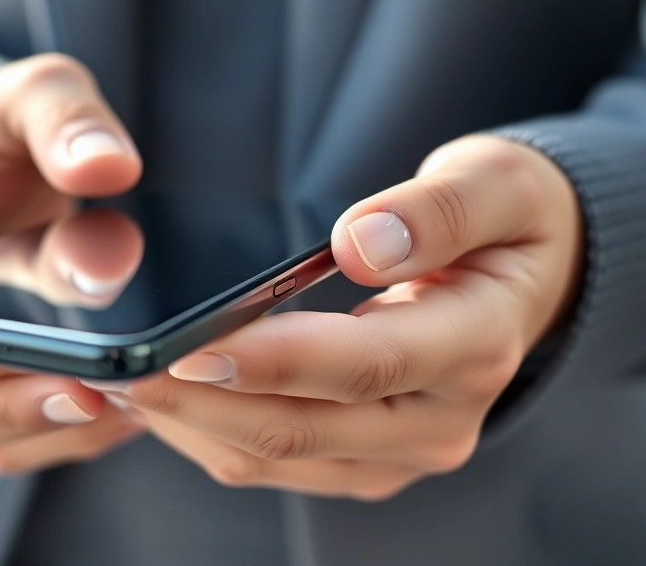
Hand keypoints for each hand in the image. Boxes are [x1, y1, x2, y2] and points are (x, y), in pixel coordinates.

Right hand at [0, 54, 145, 472]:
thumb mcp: (31, 95)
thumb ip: (65, 121)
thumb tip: (111, 168)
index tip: (28, 327)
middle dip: (3, 389)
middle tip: (91, 384)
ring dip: (33, 422)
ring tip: (121, 403)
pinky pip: (0, 439)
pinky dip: (57, 436)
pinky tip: (125, 410)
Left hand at [92, 135, 583, 499]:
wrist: (525, 277)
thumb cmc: (506, 222)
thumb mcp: (496, 183)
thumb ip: (437, 212)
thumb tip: (362, 245)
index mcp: (476, 348)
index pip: (363, 366)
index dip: (273, 361)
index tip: (190, 348)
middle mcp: (438, 422)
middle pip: (304, 430)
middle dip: (202, 406)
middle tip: (122, 373)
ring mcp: (399, 451)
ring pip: (277, 458)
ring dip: (193, 427)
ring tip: (120, 385)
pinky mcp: (365, 458)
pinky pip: (274, 462)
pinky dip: (211, 434)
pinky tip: (164, 400)